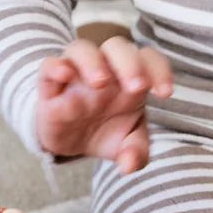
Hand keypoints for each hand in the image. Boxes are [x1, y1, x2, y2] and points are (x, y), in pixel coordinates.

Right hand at [36, 36, 172, 171]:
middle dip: (130, 64)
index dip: (160, 70)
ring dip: (92, 62)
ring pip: (81, 49)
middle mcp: (105, 70)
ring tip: (100, 83)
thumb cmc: (106, 132)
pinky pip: (48, 66)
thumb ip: (135, 152)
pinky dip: (55, 66)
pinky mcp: (49, 87)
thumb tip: (129, 164)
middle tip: (137, 87)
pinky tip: (64, 75)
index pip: (148, 59)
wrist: (70, 142)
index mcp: (130, 79)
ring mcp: (75, 75)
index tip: (164, 93)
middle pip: (117, 47)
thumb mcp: (126, 145)